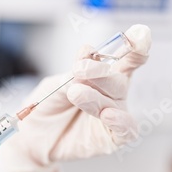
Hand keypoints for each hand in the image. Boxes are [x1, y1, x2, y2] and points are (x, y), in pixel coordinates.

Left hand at [3, 24, 151, 171]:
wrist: (31, 137)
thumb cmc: (45, 107)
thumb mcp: (53, 86)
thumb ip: (71, 75)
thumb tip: (88, 56)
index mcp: (102, 76)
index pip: (124, 59)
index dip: (136, 46)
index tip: (140, 33)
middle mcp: (112, 94)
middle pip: (117, 79)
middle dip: (100, 72)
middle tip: (79, 70)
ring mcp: (114, 116)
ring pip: (114, 102)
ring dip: (95, 96)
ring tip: (75, 93)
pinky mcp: (112, 138)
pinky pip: (126, 130)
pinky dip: (120, 121)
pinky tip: (108, 115)